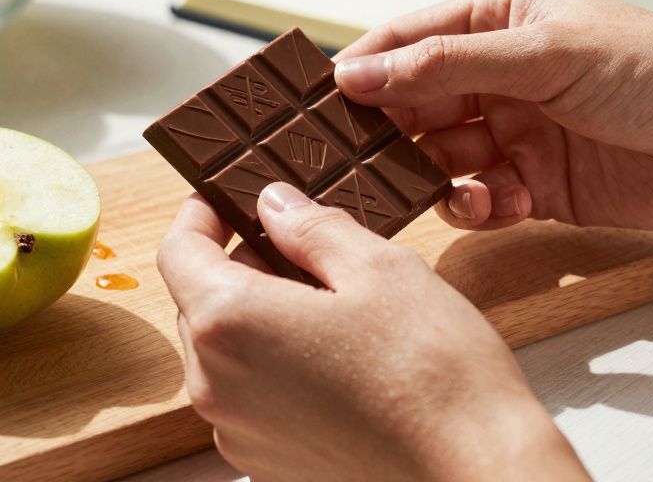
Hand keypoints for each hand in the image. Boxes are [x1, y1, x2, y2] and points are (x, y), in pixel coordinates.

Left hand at [158, 186, 589, 481]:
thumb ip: (312, 228)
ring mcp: (236, 430)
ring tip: (331, 305)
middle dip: (240, 265)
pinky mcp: (265, 462)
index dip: (200, 215)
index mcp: (229, 321)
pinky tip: (336, 356)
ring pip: (224, 349)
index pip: (178, 250)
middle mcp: (215, 383)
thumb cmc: (433, 374)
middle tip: (302, 246)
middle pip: (198, 301)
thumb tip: (274, 205)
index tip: (225, 198)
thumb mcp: (378, 267)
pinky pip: (248, 394)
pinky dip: (274, 365)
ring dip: (259, 316)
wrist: (475, 470)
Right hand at [333, 0, 652, 231]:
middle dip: (389, 131)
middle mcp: (501, 77)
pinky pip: (480, 200)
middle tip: (358, 158)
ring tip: (437, 182)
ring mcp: (516, 133)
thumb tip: (360, 72)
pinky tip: (493, 203)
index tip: (322, 101)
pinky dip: (476, 207)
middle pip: (415, 104)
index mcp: (499, 23)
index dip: (365, 69)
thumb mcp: (542, 54)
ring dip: (432, 173)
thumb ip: (444, 65)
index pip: (408, 40)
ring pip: (440, 157)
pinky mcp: (536, 187)